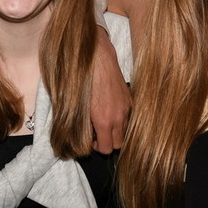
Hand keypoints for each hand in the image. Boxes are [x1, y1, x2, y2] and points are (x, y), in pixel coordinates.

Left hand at [91, 27, 130, 152]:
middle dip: (108, 141)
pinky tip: (111, 109)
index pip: (106, 149)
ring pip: (125, 131)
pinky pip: (128, 117)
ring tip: (104, 121)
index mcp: (104, 120)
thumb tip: (83, 135)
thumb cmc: (83, 80)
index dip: (97, 148)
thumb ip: (83, 125)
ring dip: (116, 130)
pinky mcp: (130, 98)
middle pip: (119, 144)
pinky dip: (121, 119)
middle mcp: (119, 116)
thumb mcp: (78, 106)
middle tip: (97, 132)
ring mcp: (126, 107)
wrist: (97, 58)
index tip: (91, 140)